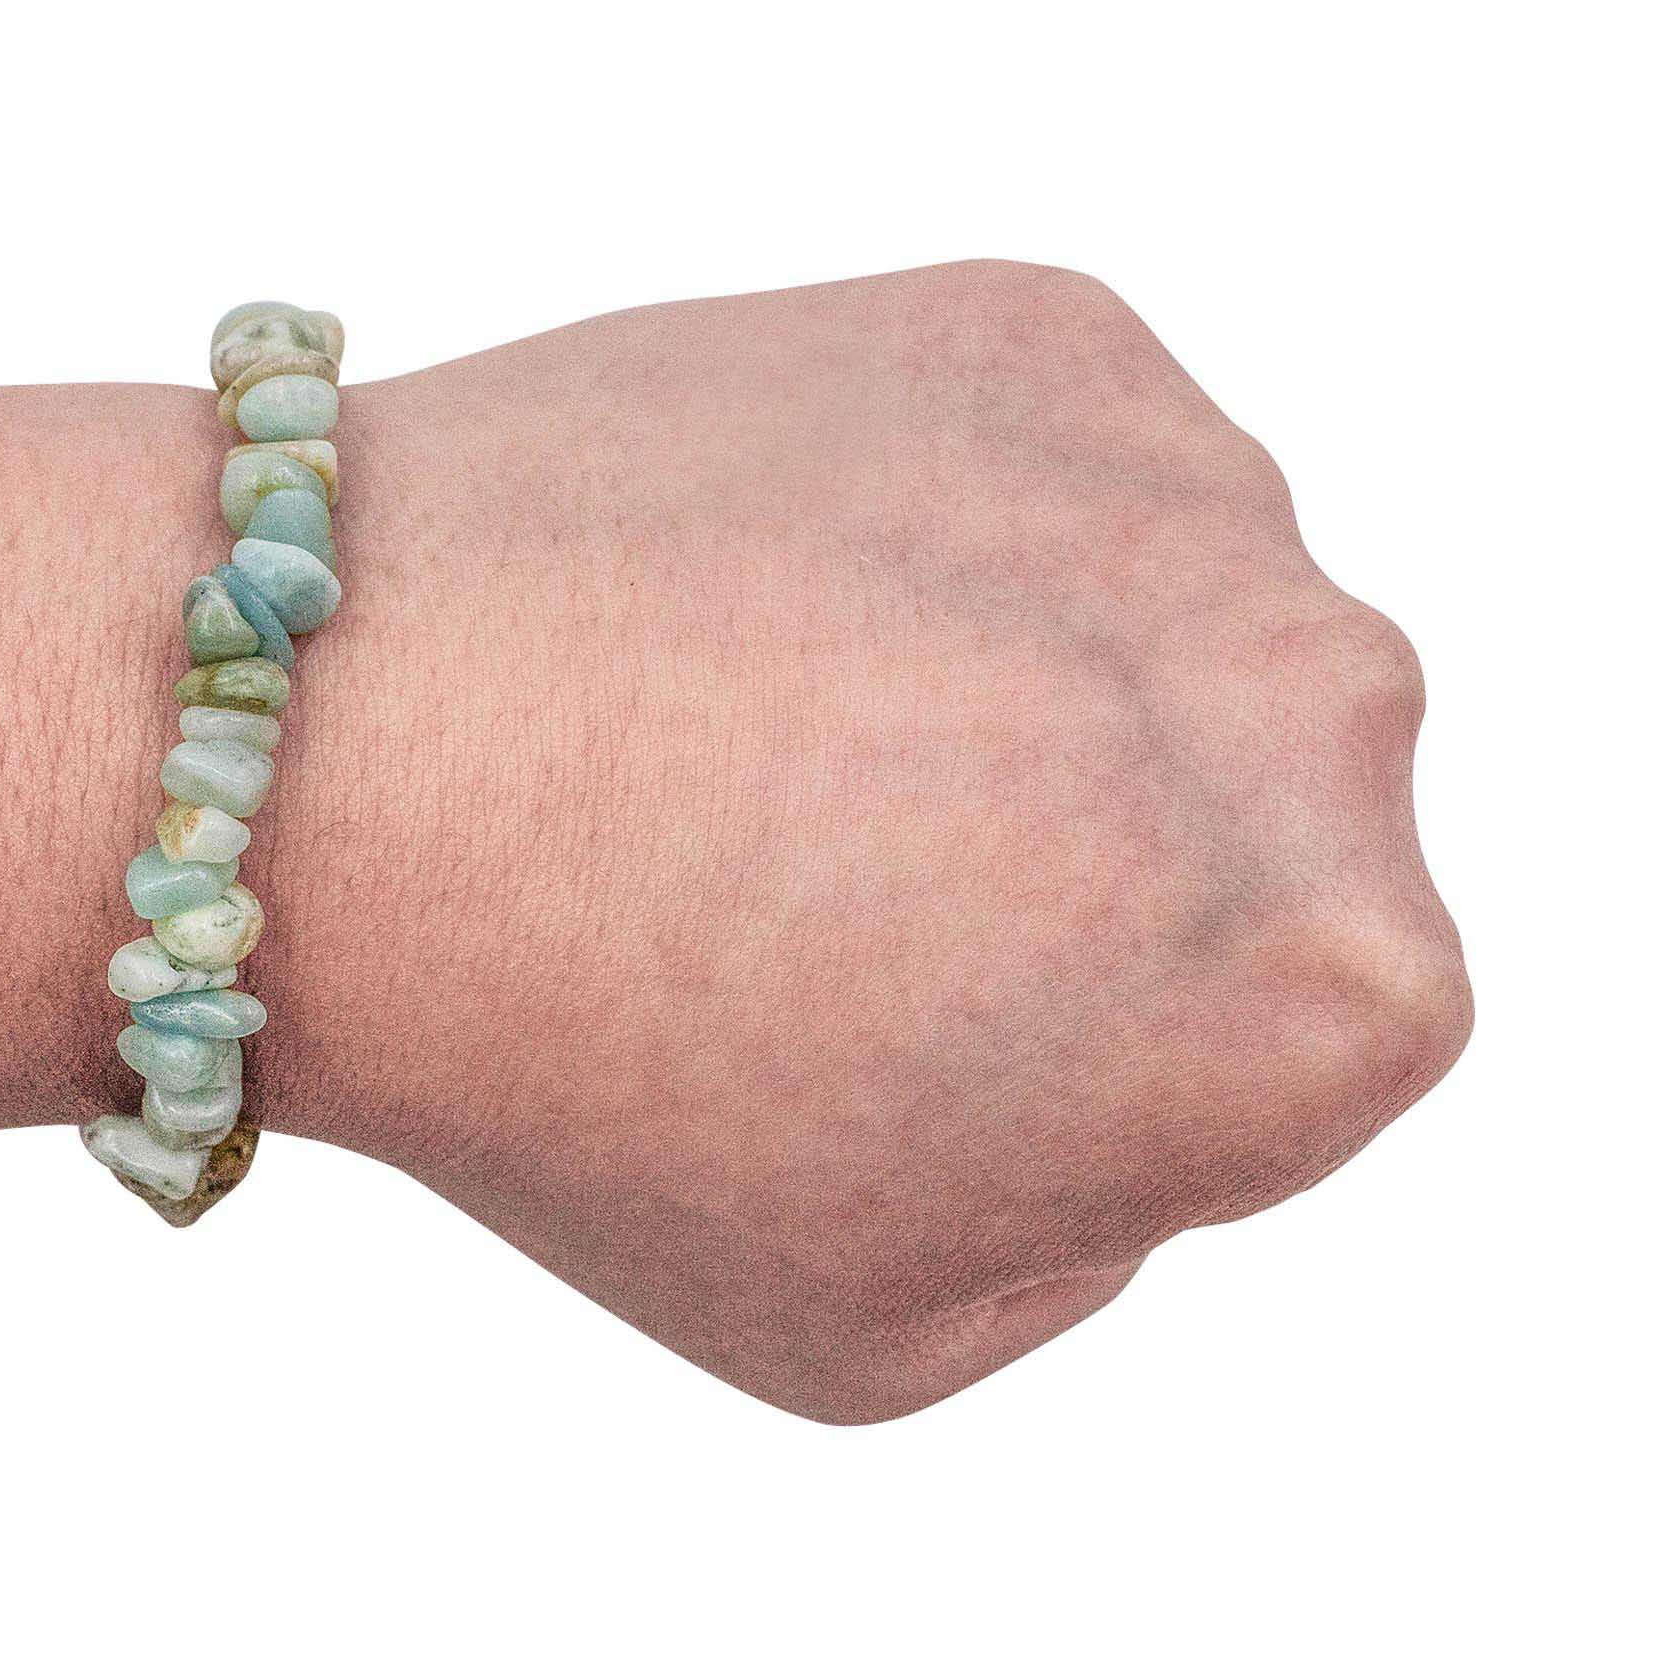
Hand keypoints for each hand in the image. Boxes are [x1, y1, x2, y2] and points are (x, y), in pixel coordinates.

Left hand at [260, 263, 1471, 1420]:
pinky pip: (1051, 477)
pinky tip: (757, 599)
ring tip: (767, 733)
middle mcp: (1323, 706)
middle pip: (1264, 821)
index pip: (1308, 1046)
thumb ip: (1106, 1219)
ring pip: (1164, 632)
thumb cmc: (579, 1076)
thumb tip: (1134, 1057)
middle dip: (1102, 864)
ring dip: (1021, 683)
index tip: (916, 1039)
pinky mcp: (1044, 330)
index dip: (1109, 1062)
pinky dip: (938, 534)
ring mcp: (1187, 488)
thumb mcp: (887, 1329)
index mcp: (1333, 992)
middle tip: (837, 885)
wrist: (326, 748)